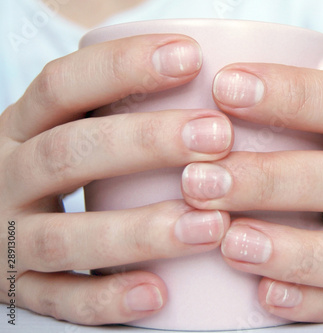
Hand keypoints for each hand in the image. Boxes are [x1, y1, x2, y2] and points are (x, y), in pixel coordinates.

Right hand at [0, 34, 232, 324]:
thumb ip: (113, 113)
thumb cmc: (52, 166)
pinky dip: (107, 299)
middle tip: (217, 137)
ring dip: (139, 231)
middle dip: (146, 143)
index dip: (124, 67)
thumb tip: (204, 82)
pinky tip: (159, 294)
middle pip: (68, 154)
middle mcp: (6, 178)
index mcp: (19, 129)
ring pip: (64, 237)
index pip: (62, 85)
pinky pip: (59, 300)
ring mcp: (7, 238)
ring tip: (211, 225)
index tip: (190, 57)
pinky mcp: (18, 288)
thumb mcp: (65, 129)